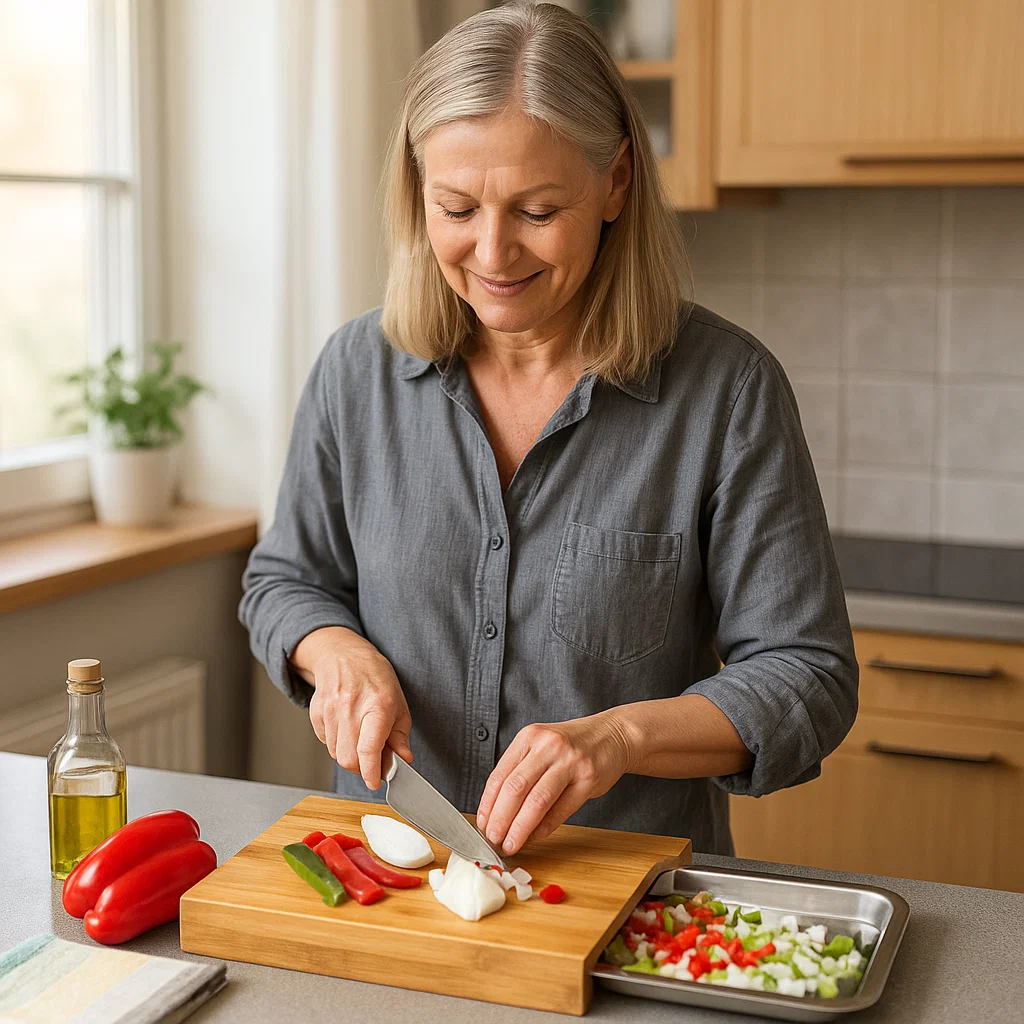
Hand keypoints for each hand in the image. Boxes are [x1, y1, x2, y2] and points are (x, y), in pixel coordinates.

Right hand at [293, 627, 412, 790]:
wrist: (343, 655)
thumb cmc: (375, 677)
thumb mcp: (398, 702)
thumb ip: (400, 735)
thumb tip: (404, 760)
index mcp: (377, 704)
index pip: (369, 748)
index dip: (371, 772)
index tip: (375, 782)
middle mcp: (351, 707)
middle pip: (349, 758)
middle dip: (361, 769)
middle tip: (373, 763)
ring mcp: (330, 710)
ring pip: (336, 754)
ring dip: (349, 755)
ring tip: (360, 738)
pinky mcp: (316, 713)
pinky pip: (325, 743)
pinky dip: (337, 744)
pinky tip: (346, 728)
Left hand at [475, 711, 632, 855]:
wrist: (612, 735)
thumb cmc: (571, 745)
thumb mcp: (541, 746)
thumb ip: (521, 771)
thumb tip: (496, 812)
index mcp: (529, 737)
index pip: (500, 775)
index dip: (487, 805)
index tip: (482, 825)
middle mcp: (547, 746)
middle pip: (515, 788)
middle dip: (500, 819)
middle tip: (493, 839)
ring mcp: (570, 761)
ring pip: (537, 801)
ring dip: (520, 828)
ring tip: (511, 844)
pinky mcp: (589, 778)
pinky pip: (562, 808)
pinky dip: (546, 826)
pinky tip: (536, 836)